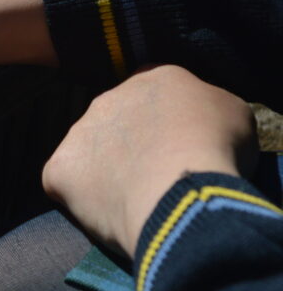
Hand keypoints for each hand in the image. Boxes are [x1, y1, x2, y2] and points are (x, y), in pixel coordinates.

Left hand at [42, 65, 257, 258]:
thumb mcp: (232, 112)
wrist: (179, 189)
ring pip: (88, 150)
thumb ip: (206, 106)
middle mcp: (107, 97)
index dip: (165, 117)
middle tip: (156, 175)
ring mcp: (78, 132)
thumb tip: (195, 118)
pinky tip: (107, 213)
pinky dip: (81, 198)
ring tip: (135, 199)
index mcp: (153, 77)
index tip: (178, 142)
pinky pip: (64, 182)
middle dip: (132, 144)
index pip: (154, 89)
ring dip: (105, 170)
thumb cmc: (215, 149)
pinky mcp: (58, 169)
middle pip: (117, 119)